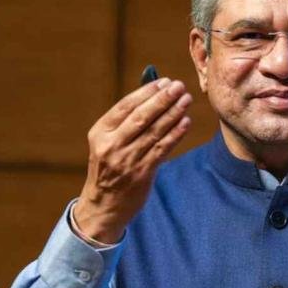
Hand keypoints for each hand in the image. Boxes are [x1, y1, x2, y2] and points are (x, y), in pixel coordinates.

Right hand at [74, 78, 191, 243]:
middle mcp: (112, 145)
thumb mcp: (107, 142)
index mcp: (100, 132)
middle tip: (178, 86)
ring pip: (154, 132)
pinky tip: (186, 122)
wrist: (103, 206)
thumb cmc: (110, 168)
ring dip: (173, 114)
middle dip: (162, 100)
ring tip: (186, 100)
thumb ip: (126, 121)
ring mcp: (126, 160)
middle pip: (141, 117)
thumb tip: (153, 94)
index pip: (125, 106)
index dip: (146, 92)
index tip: (163, 82)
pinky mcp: (141, 173)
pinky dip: (175, 135)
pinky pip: (162, 149)